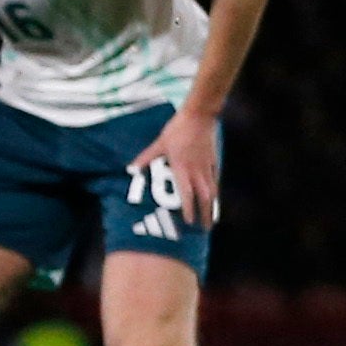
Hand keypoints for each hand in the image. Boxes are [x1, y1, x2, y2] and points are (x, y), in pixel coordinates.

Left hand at [127, 109, 220, 229]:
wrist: (199, 117)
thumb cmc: (177, 130)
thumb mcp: (159, 144)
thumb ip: (146, 157)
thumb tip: (131, 168)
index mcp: (182, 168)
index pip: (186, 193)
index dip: (188, 209)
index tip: (189, 222)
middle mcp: (197, 171)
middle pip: (204, 197)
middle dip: (205, 214)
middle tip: (205, 229)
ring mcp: (207, 167)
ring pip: (212, 190)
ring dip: (212, 206)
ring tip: (212, 219)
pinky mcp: (213, 161)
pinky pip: (215, 180)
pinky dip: (215, 191)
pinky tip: (214, 198)